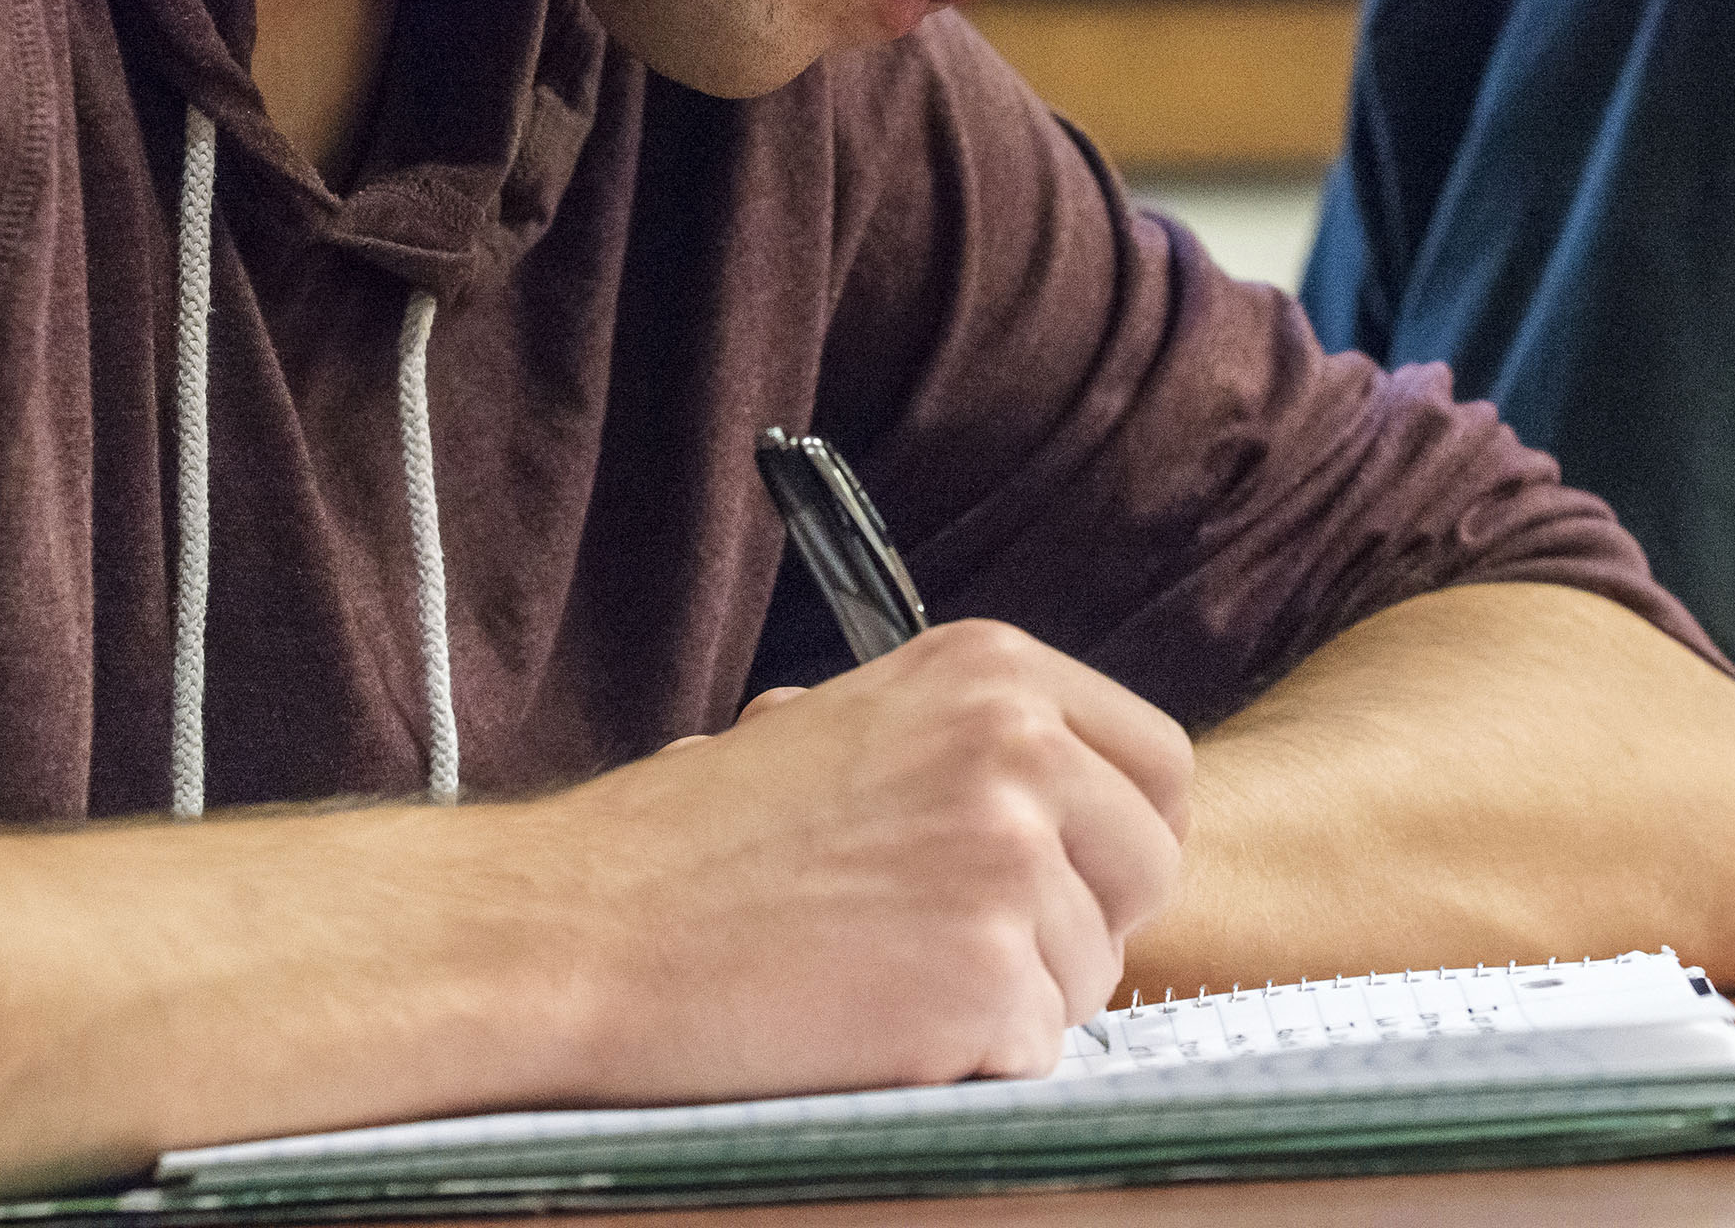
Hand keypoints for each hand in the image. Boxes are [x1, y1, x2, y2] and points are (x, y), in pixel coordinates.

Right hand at [515, 620, 1189, 1102]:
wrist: (575, 928)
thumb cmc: (687, 846)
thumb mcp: (841, 725)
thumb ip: (961, 746)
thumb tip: (1061, 803)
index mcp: (990, 670)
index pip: (1159, 764)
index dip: (1120, 839)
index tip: (1069, 881)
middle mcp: (1018, 746)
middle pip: (1149, 870)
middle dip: (1079, 927)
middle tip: (961, 950)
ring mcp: (1007, 859)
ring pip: (1090, 973)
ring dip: (1006, 1002)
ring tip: (875, 979)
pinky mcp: (985, 972)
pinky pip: (1035, 1052)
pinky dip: (964, 1065)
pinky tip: (868, 1027)